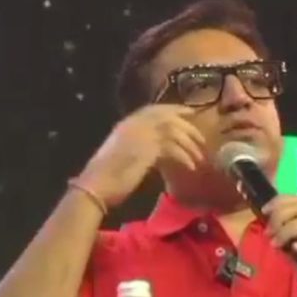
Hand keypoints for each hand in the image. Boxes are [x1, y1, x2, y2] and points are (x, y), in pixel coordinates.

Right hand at [75, 104, 205, 206]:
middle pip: (169, 118)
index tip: (189, 113)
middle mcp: (134, 124)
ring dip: (189, 146)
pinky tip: (190, 167)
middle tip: (202, 138)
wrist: (95, 186)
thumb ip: (139, 145)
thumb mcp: (123, 154)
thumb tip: (158, 148)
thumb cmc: (106, 176)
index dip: (174, 110)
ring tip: (199, 159)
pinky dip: (184, 158)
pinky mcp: (147, 149)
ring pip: (174, 133)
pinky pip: (173, 149)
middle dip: (188, 128)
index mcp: (126, 123)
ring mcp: (140, 134)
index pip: (155, 109)